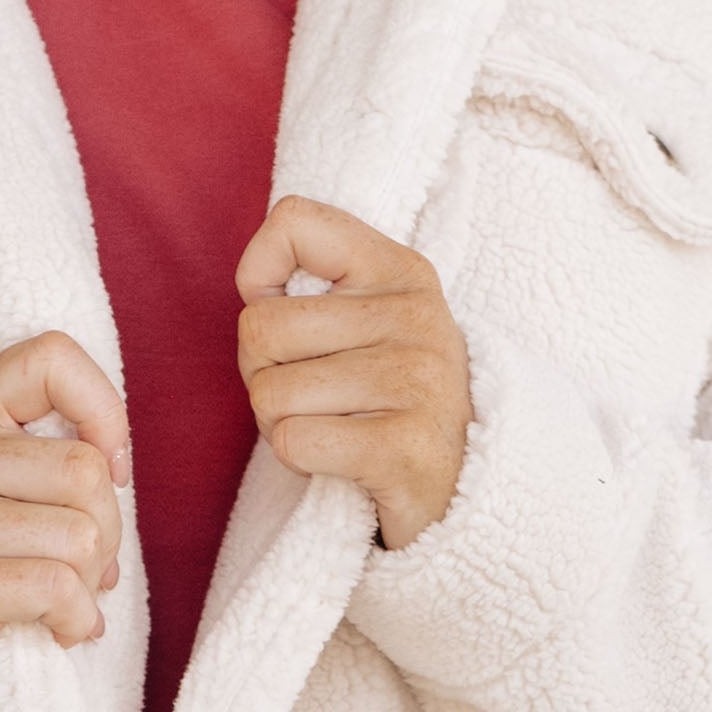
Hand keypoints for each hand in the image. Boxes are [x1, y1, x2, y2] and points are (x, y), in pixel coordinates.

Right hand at [0, 333, 128, 711]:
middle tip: (77, 566)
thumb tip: (112, 461)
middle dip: (106, 531)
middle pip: (84, 469)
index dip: (104, 411)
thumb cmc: (14, 570)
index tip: (111, 468)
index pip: (51, 357)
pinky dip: (76, 619)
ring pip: (79, 535)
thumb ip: (74, 454)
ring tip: (57, 599)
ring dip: (89, 583)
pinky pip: (56, 586)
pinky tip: (54, 628)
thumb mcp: (43, 493)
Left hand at [235, 199, 470, 551]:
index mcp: (400, 271)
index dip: (258, 275)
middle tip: (308, 397)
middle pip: (261, 328)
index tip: (283, 316)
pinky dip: (298, 460)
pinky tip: (338, 460)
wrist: (459, 489)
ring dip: (279, 425)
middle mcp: (414, 316)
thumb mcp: (367, 322)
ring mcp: (416, 381)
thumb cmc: (387, 401)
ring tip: (330, 428)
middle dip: (262, 374)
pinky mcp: (404, 448)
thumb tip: (252, 288)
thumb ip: (311, 289)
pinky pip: (293, 440)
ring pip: (270, 393)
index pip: (294, 222)